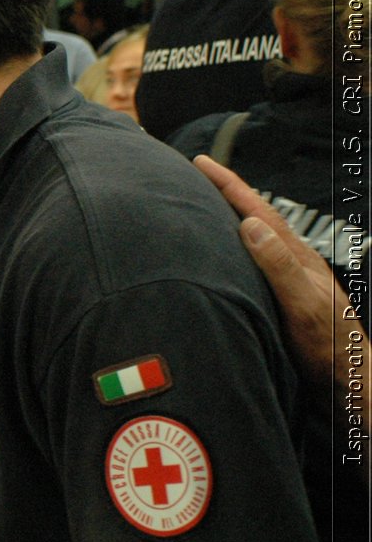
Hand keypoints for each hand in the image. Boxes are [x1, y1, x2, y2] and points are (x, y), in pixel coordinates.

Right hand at [194, 155, 351, 389]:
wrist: (346, 379)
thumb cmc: (328, 346)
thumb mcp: (302, 303)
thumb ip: (278, 265)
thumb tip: (249, 225)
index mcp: (292, 256)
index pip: (255, 210)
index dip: (228, 185)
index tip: (201, 162)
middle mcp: (288, 262)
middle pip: (253, 216)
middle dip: (224, 193)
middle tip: (196, 173)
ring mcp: (285, 278)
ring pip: (251, 238)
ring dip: (227, 217)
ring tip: (201, 205)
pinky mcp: (278, 297)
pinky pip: (248, 260)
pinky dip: (231, 246)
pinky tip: (221, 253)